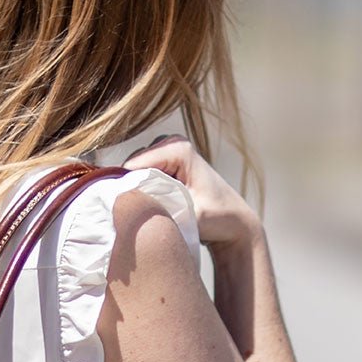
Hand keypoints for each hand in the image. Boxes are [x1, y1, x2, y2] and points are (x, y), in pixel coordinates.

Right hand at [122, 135, 261, 253]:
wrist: (234, 219)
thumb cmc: (217, 218)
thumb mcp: (189, 214)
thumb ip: (162, 206)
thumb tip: (131, 202)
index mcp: (178, 149)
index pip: (135, 165)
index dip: (126, 187)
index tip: (127, 209)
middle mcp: (172, 142)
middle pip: (133, 165)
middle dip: (132, 187)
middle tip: (142, 210)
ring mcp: (169, 148)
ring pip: (135, 170)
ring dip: (138, 188)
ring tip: (152, 207)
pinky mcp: (167, 159)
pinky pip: (142, 172)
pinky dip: (143, 187)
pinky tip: (154, 202)